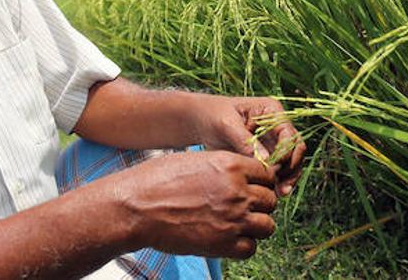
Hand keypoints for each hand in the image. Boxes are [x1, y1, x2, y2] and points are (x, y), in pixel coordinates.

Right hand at [116, 150, 277, 258]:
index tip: (251, 189)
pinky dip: (243, 246)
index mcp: (231, 165)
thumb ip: (223, 167)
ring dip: (256, 226)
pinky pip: (250, 248)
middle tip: (243, 209)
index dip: (260, 182)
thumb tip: (238, 175)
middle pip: (270, 200)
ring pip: (267, 226)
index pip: (267, 174)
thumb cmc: (158, 180)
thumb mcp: (196, 160)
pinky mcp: (223, 244)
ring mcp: (233, 219)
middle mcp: (237, 191)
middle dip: (260, 205)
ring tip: (238, 226)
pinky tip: (228, 239)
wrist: (137, 207)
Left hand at [194, 95, 306, 197]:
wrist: (202, 120)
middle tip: (283, 188)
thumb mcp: (226, 124)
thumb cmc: (213, 115)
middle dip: (292, 169)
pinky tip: (273, 193)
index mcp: (272, 111)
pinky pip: (279, 169)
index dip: (287, 152)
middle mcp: (277, 126)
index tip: (276, 168)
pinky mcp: (267, 154)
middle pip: (296, 149)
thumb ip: (246, 142)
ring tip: (279, 194)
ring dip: (288, 178)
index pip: (289, 134)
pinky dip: (278, 181)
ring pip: (291, 162)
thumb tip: (266, 162)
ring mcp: (273, 141)